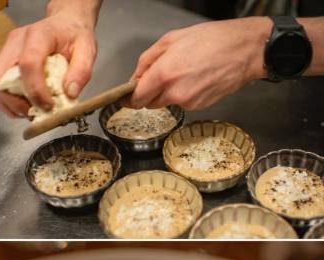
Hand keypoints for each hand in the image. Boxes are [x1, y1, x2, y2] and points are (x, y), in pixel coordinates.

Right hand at [0, 2, 98, 116]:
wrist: (64, 23)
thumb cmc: (73, 35)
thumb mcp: (87, 49)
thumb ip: (82, 71)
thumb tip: (69, 94)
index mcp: (39, 35)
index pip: (28, 64)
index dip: (36, 91)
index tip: (49, 105)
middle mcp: (17, 41)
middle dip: (14, 102)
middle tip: (34, 112)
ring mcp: (7, 50)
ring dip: (9, 104)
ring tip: (30, 110)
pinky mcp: (3, 60)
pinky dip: (7, 101)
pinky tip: (24, 105)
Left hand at [130, 17, 269, 109]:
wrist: (247, 50)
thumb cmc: (213, 39)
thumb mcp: (172, 39)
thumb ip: (147, 60)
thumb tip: (134, 78)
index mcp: (164, 74)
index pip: (135, 99)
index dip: (128, 98)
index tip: (126, 96)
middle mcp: (174, 92)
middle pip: (148, 103)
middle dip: (149, 93)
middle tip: (160, 75)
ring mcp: (188, 102)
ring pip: (166, 103)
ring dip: (167, 93)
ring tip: (183, 72)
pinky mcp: (199, 106)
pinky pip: (182, 103)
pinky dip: (183, 94)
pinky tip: (195, 78)